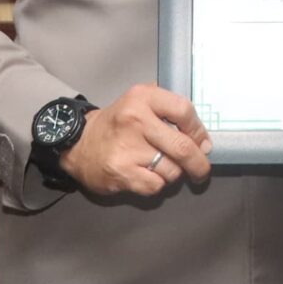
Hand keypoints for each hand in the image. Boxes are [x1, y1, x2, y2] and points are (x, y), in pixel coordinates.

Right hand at [61, 84, 211, 196]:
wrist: (79, 144)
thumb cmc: (117, 124)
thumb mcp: (139, 101)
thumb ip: (168, 109)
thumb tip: (202, 138)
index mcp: (143, 98)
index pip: (184, 110)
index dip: (199, 130)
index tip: (204, 143)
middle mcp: (136, 120)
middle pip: (183, 147)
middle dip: (199, 163)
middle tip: (201, 170)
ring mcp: (128, 148)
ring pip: (172, 169)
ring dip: (173, 173)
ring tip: (161, 166)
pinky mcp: (122, 172)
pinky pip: (156, 185)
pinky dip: (157, 184)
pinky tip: (146, 175)